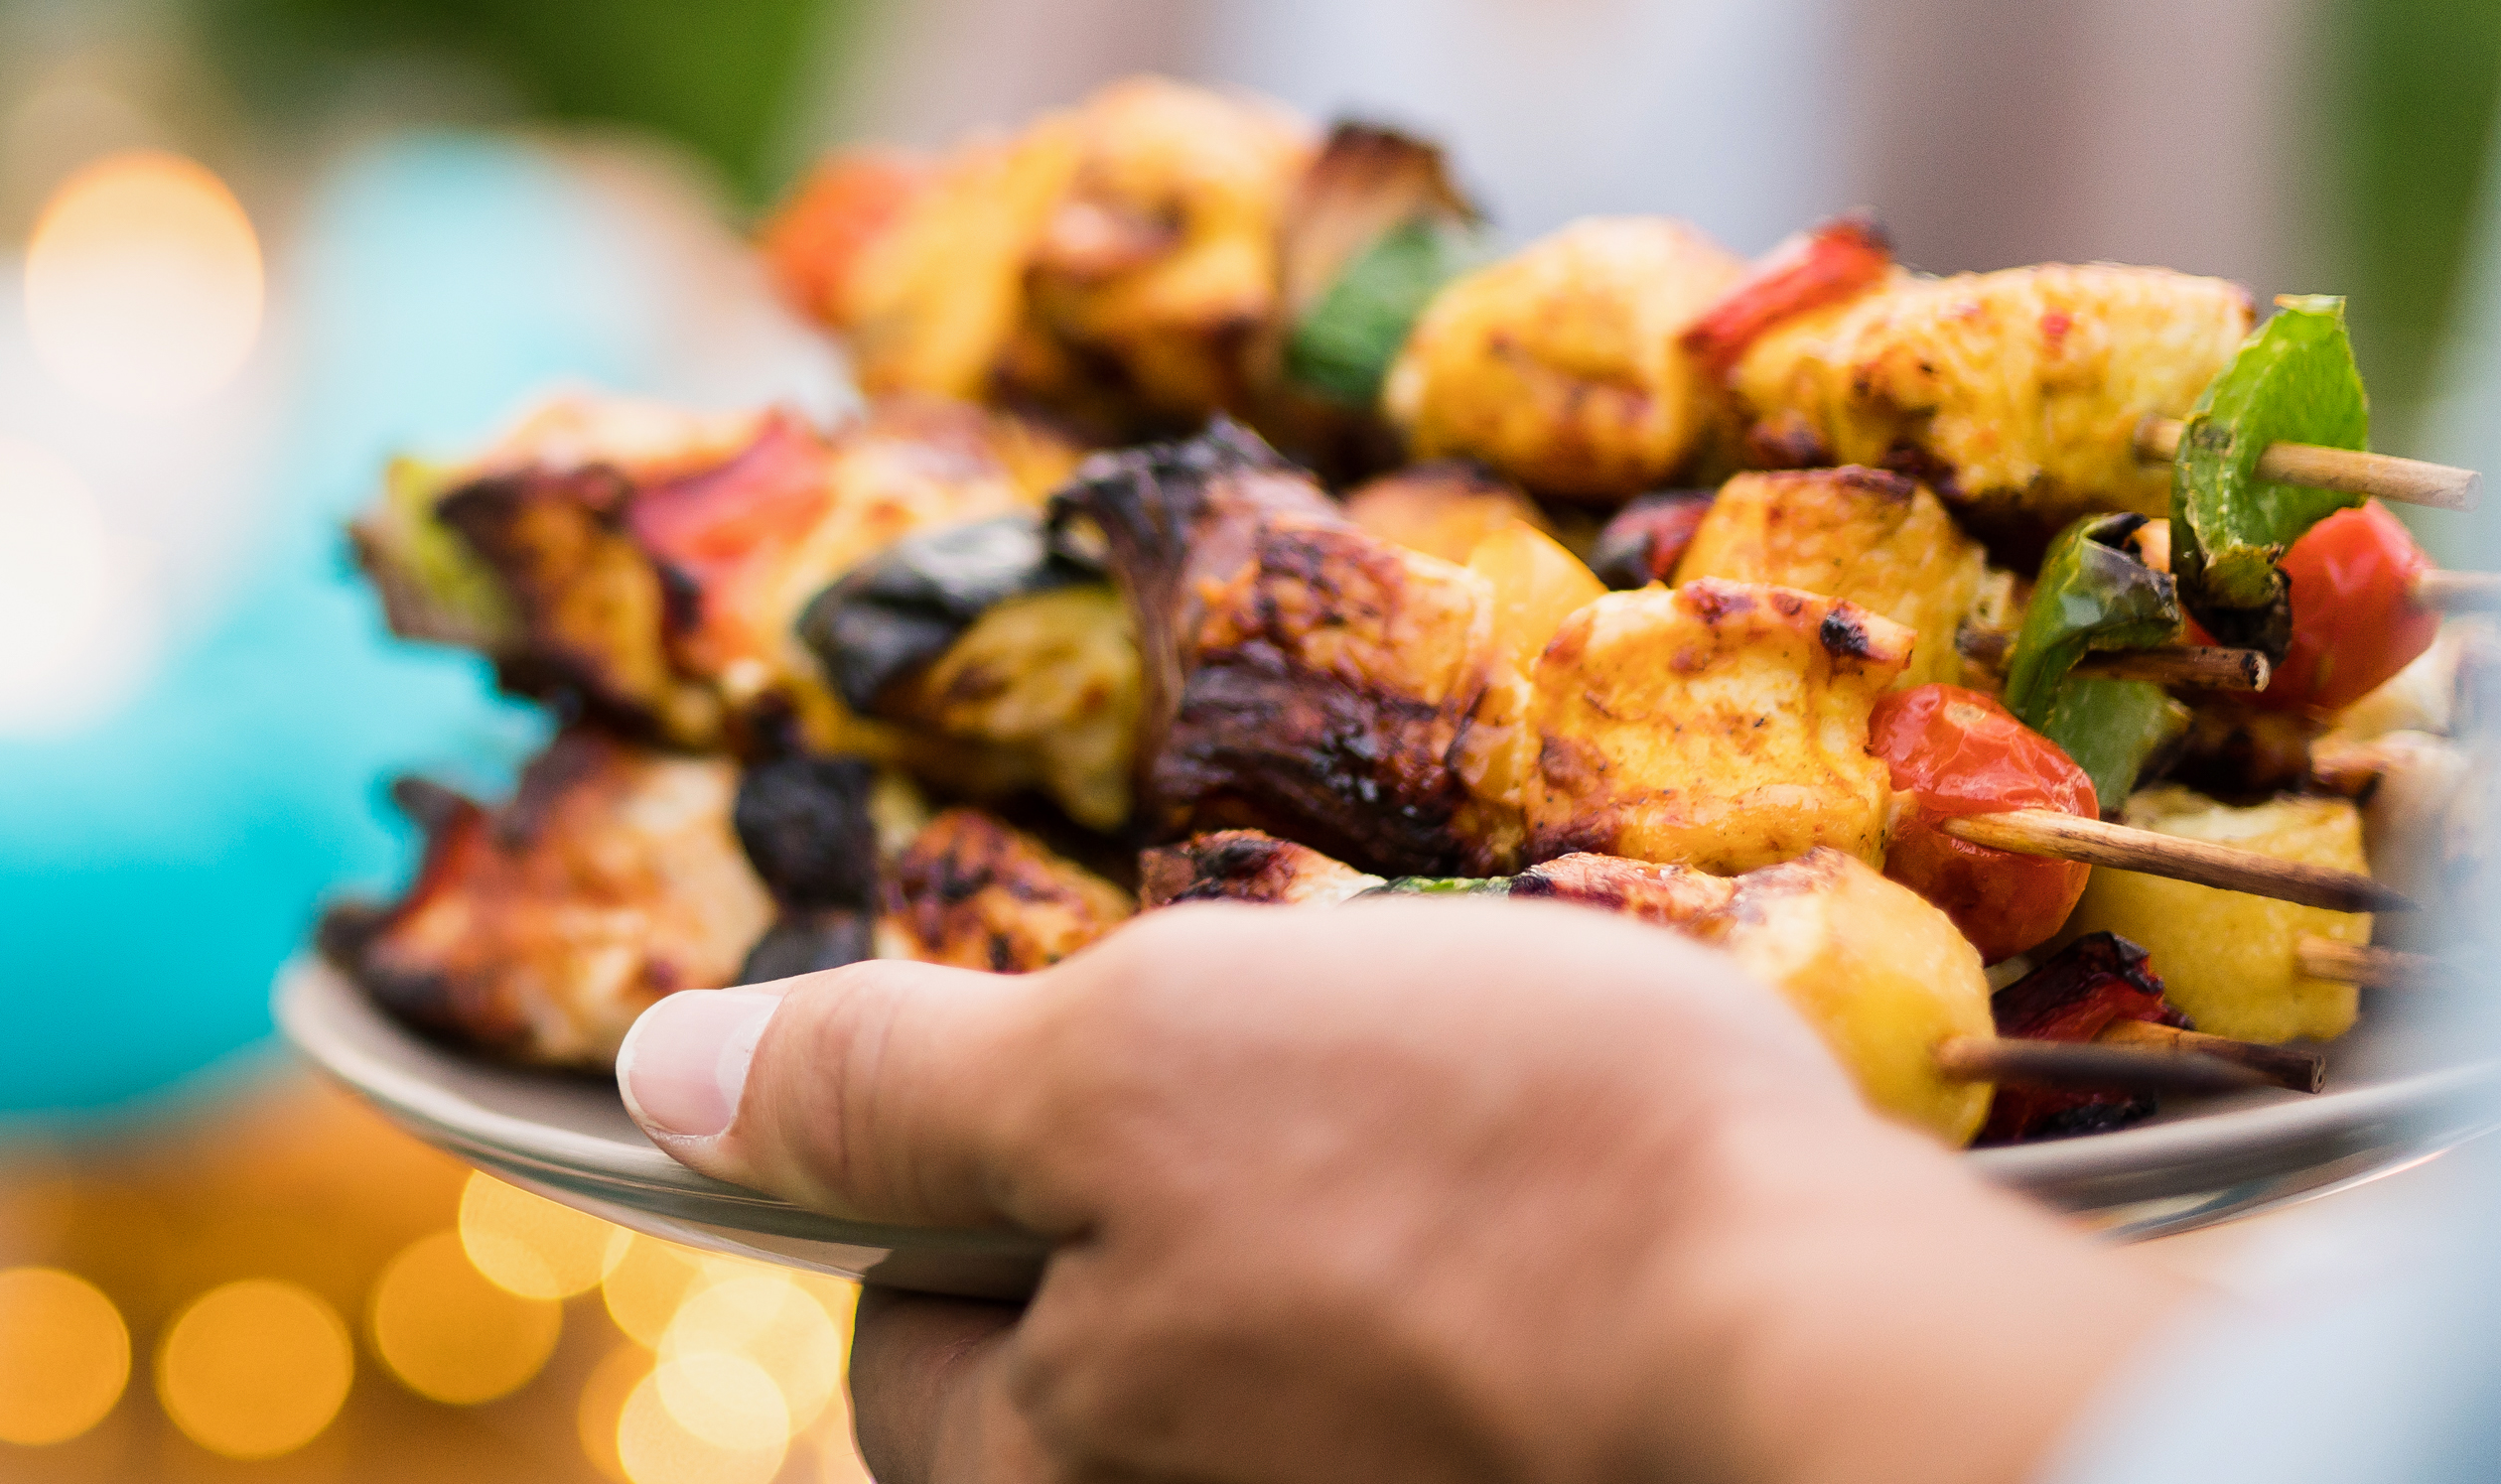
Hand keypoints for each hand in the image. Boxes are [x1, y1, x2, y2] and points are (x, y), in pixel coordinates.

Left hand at [616, 901, 2173, 1483]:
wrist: (1847, 1356)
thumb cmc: (1477, 1177)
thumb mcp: (1129, 1058)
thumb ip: (883, 1088)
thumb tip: (653, 1074)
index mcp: (1056, 1483)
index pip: (904, 1349)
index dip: (967, 1182)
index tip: (1101, 1080)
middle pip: (1087, 1395)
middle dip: (1158, 1236)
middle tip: (1306, 1101)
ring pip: (1270, 1399)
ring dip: (1330, 1275)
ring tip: (1459, 1158)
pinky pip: (1422, 1418)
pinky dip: (1468, 1327)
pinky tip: (1561, 1242)